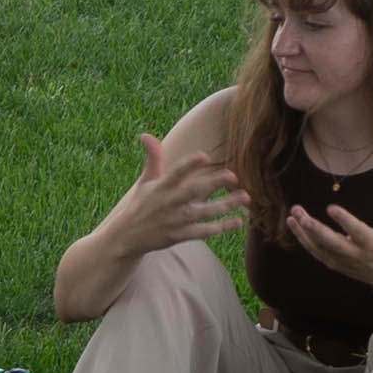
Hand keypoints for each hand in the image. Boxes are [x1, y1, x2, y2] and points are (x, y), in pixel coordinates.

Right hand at [120, 119, 248, 254]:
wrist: (127, 237)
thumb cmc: (140, 204)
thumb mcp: (145, 181)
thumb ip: (153, 158)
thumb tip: (145, 135)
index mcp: (161, 187)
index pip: (176, 172)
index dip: (189, 164)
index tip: (204, 156)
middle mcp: (169, 202)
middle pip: (194, 191)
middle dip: (214, 183)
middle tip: (233, 176)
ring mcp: (175, 220)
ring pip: (204, 212)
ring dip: (226, 205)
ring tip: (245, 197)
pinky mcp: (179, 236)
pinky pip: (204, 232)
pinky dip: (221, 228)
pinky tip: (238, 221)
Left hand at [275, 175, 372, 293]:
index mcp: (372, 243)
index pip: (357, 232)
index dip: (344, 221)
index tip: (331, 208)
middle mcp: (355, 254)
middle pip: (332, 243)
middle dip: (315, 229)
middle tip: (301, 214)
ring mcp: (343, 262)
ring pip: (320, 248)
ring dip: (304, 232)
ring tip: (293, 215)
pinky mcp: (334, 264)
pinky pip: (316, 252)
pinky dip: (304, 240)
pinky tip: (294, 224)